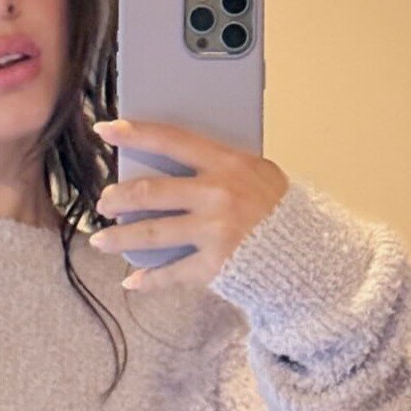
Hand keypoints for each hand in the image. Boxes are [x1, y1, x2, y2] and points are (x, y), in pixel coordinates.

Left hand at [89, 118, 289, 292]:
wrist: (310, 251)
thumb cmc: (280, 209)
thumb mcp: (256, 174)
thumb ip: (220, 168)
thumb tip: (173, 161)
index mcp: (228, 164)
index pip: (172, 140)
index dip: (136, 133)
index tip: (107, 130)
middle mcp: (218, 195)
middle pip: (152, 192)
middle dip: (118, 198)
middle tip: (104, 202)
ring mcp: (215, 231)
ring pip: (152, 234)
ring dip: (120, 238)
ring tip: (100, 241)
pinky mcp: (216, 264)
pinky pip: (173, 273)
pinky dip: (150, 280)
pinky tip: (132, 281)